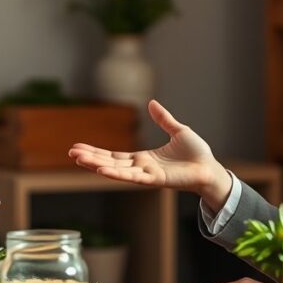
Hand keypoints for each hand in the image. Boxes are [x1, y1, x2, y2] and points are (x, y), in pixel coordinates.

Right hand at [69, 99, 231, 207]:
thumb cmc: (197, 153)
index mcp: (144, 158)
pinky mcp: (155, 179)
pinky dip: (116, 173)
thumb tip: (151, 103)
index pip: (114, 155)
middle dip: (91, 158)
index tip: (79, 148)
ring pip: (117, 170)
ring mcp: (147, 175)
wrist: (210, 168)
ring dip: (97, 165)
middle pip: (110, 162)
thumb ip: (163, 119)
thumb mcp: (178, 130)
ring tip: (79, 159)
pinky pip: (133, 176)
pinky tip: (101, 170)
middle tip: (71, 153)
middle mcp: (141, 168)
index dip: (97, 152)